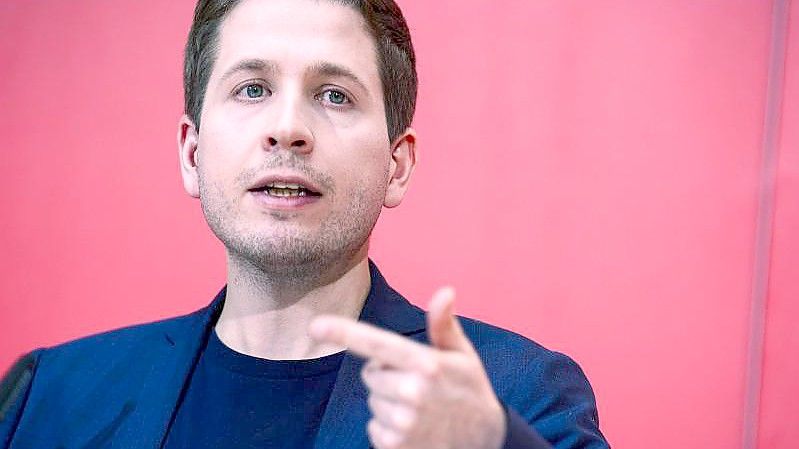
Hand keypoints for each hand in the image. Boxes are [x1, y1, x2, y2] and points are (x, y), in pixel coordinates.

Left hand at [309, 287, 505, 448]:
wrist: (487, 442)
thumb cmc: (470, 391)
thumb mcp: (463, 356)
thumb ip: (444, 325)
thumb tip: (444, 291)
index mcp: (427, 364)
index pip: (378, 343)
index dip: (343, 333)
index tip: (314, 326)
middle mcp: (413, 392)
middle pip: (371, 374)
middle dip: (387, 376)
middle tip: (418, 386)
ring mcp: (403, 422)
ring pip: (372, 401)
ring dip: (388, 403)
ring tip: (420, 409)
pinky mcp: (395, 446)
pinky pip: (373, 427)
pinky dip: (387, 428)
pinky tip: (414, 430)